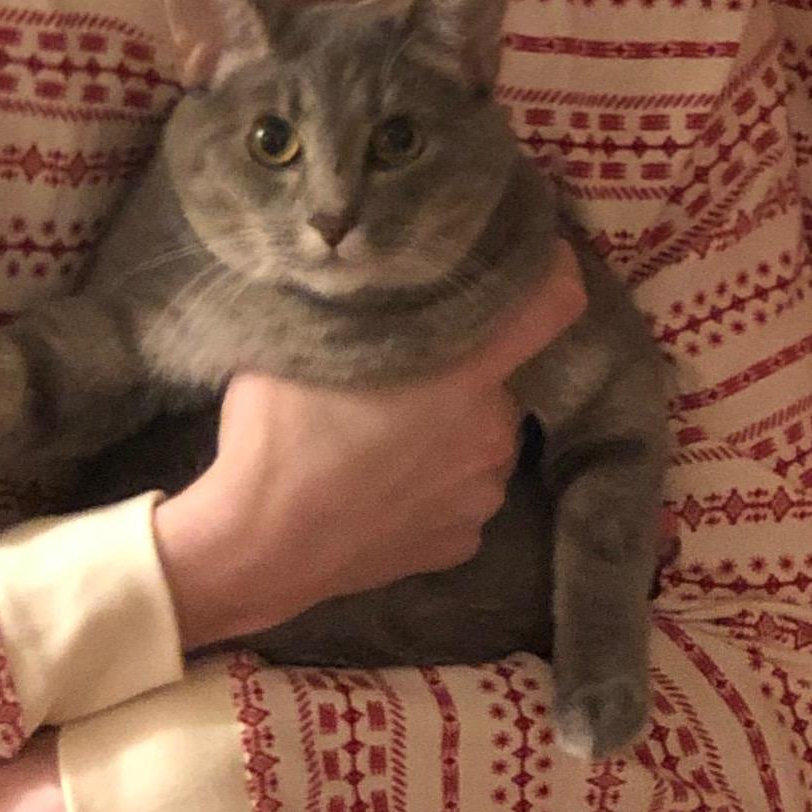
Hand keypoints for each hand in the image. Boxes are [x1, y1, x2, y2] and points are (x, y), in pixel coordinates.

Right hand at [150, 244, 586, 650]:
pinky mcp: (461, 544)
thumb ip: (361, 307)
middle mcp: (493, 433)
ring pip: (478, 446)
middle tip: (398, 388)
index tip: (539, 264)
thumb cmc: (277, 435)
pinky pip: (458, 500)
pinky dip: (432, 493)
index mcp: (468, 374)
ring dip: (448, 439)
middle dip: (461, 380)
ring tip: (379, 449)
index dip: (553, 276)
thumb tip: (376, 275)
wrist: (257, 547)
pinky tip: (380, 495)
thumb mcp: (307, 342)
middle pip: (496, 385)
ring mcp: (481, 495)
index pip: (553, 305)